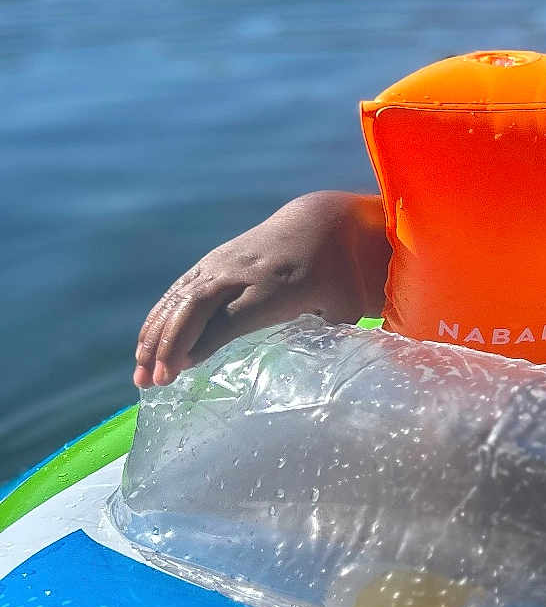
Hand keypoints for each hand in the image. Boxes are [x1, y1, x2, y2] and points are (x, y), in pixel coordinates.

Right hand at [134, 192, 386, 387]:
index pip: (232, 315)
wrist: (319, 225)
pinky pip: (179, 291)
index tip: (182, 368)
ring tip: (140, 376)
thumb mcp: (344, 304)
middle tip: (154, 382)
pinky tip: (145, 348)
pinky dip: (159, 319)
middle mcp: (244, 271)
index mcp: (279, 285)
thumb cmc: (338, 274)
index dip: (204, 340)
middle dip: (171, 342)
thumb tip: (323, 377)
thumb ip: (330, 336)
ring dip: (156, 336)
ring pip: (181, 297)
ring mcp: (223, 263)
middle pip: (197, 304)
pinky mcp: (212, 263)